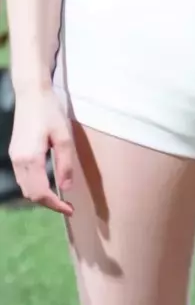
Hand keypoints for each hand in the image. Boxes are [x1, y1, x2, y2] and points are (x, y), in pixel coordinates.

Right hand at [9, 86, 74, 215]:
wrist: (31, 94)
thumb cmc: (50, 111)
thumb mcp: (64, 136)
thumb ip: (65, 163)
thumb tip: (66, 187)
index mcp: (30, 159)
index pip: (41, 193)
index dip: (55, 205)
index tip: (70, 210)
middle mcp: (18, 161)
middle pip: (31, 194)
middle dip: (48, 204)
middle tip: (67, 205)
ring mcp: (14, 157)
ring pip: (25, 188)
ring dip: (41, 196)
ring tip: (59, 197)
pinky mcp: (14, 153)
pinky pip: (22, 178)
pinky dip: (34, 187)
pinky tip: (48, 183)